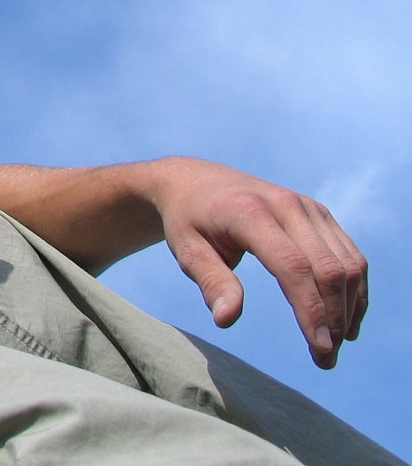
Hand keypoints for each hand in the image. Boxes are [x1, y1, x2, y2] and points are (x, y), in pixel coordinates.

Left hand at [150, 157, 368, 367]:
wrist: (196, 182)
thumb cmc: (189, 220)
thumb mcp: (188, 250)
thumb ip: (212, 282)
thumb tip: (227, 319)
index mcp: (249, 211)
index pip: (292, 266)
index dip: (311, 310)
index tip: (320, 350)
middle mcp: (286, 204)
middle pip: (327, 268)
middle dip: (334, 319)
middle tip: (326, 360)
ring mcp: (307, 207)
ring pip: (347, 264)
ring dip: (349, 309)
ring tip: (335, 346)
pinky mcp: (319, 213)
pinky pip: (350, 255)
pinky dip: (354, 290)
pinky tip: (347, 321)